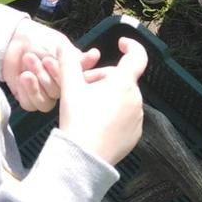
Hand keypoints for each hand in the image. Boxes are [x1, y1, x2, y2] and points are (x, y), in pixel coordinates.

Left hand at [3, 20, 95, 111]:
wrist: (14, 39)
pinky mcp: (28, 98)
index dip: (63, 76)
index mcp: (71, 76)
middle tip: (41, 61)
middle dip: (47, 78)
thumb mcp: (59, 45)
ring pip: (45, 104)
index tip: (52, 61)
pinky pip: (30, 105)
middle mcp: (59, 88)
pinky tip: (22, 78)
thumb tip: (95, 55)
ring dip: (36, 87)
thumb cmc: (38, 39)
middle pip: (58, 95)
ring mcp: (44, 94)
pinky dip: (26, 92)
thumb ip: (75, 57)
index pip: (75, 86)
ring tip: (27, 72)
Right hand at [56, 36, 146, 165]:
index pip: (137, 56)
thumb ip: (68, 63)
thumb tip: (64, 46)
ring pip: (123, 98)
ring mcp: (137, 118)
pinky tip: (96, 123)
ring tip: (87, 108)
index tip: (120, 44)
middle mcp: (136, 99)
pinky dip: (113, 114)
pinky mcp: (135, 134)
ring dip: (107, 97)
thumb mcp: (70, 88)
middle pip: (121, 80)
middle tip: (82, 89)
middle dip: (102, 79)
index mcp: (123, 83)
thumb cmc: (78, 119)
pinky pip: (125, 116)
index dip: (131, 46)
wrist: (83, 157)